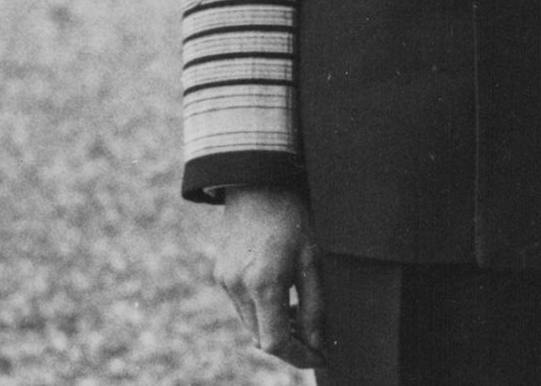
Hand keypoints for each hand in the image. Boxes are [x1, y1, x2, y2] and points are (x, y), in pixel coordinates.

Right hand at [215, 185, 325, 368]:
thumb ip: (315, 305)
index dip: (299, 356)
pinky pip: (242, 306)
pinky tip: (282, 294)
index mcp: (263, 283)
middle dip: (291, 343)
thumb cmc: (293, 217)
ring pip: (251, 323)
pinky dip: (262, 310)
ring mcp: (225, 282)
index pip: (276, 342)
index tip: (320, 358)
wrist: (258, 184)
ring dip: (275, 326)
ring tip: (302, 314)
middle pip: (262, 336)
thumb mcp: (314, 259)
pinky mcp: (220, 274)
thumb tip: (319, 343)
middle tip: (317, 338)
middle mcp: (238, 287)